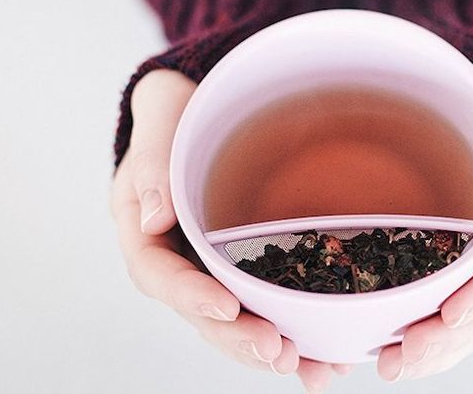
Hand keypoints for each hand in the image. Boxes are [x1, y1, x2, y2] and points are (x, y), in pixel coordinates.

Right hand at [109, 68, 352, 390]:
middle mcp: (176, 260)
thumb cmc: (178, 107)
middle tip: (278, 351)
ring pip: (234, 322)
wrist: (203, 105)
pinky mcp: (245, 268)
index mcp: (144, 231)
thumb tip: (154, 219)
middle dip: (238, 338)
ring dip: (269, 349)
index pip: (159, 276)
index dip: (191, 297)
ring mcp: (210, 268)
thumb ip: (152, 159)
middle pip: (201, 314)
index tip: (228, 307)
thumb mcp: (160, 113)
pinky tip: (329, 357)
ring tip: (312, 368)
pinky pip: (265, 307)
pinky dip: (295, 335)